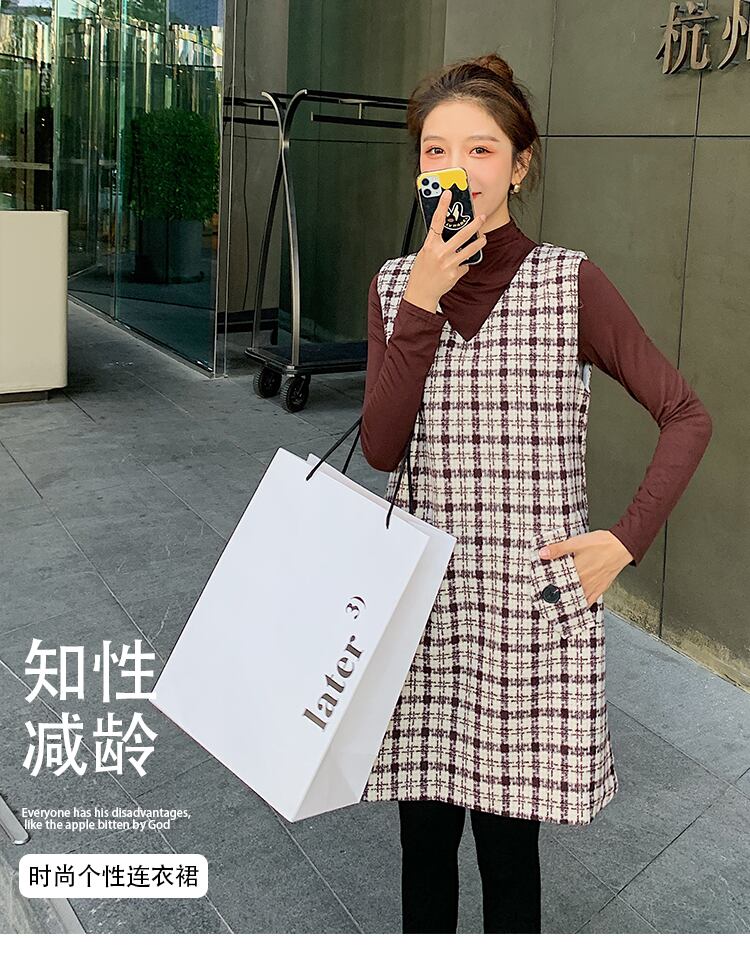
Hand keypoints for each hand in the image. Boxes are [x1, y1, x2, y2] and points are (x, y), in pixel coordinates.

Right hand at [403, 188, 486, 311]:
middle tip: (481, 217)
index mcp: (430, 245)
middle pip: (462, 234)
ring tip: (483, 239)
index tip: (448, 194)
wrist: (421, 292)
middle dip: (475, 224)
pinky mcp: (455, 274)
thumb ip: (435, 243)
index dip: (442, 206)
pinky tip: (459, 266)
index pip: (436, 221)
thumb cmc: (421, 272)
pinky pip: (465, 265)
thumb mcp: (424, 253)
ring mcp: (449, 264)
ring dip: (479, 243)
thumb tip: (447, 232)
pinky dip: (464, 264)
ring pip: (470, 249)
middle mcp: (440, 253)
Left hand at [538, 530, 633, 607]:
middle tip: (546, 601)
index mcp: (576, 572)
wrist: (622, 546)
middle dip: (556, 596)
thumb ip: (558, 549)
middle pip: (566, 593)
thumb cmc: (601, 544)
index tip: (539, 593)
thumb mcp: (575, 543)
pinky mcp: (601, 588)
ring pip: (578, 600)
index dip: (547, 589)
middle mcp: (584, 582)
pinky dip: (582, 605)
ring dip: (568, 602)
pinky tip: (577, 606)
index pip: (557, 584)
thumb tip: (542, 553)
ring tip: (558, 606)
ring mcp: (593, 587)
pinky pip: (590, 601)